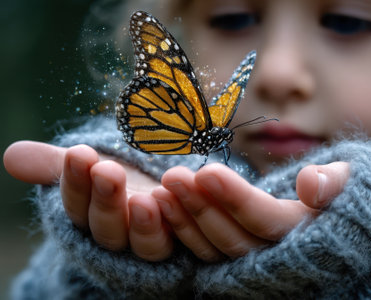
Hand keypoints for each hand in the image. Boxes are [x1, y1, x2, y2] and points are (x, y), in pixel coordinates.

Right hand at [3, 141, 171, 260]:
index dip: (75, 182)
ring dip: (143, 223)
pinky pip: (179, 239)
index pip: (76, 204)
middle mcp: (117, 234)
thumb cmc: (115, 179)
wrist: (154, 192)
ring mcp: (147, 242)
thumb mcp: (89, 168)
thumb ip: (55, 164)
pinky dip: (178, 222)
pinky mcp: (178, 241)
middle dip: (106, 200)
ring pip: (143, 243)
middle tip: (107, 171)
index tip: (79, 153)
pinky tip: (179, 200)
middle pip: (107, 227)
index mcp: (89, 216)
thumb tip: (11, 156)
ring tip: (143, 200)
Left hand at [153, 162, 349, 261]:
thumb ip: (337, 181)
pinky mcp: (238, 257)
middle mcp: (279, 256)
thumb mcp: (356, 180)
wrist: (344, 222)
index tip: (208, 171)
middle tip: (173, 175)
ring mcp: (256, 261)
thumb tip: (309, 183)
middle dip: (202, 206)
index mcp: (308, 236)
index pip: (268, 222)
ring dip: (186, 218)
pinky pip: (207, 250)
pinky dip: (184, 228)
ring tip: (164, 187)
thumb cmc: (350, 194)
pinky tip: (164, 202)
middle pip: (235, 238)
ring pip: (215, 248)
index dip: (238, 199)